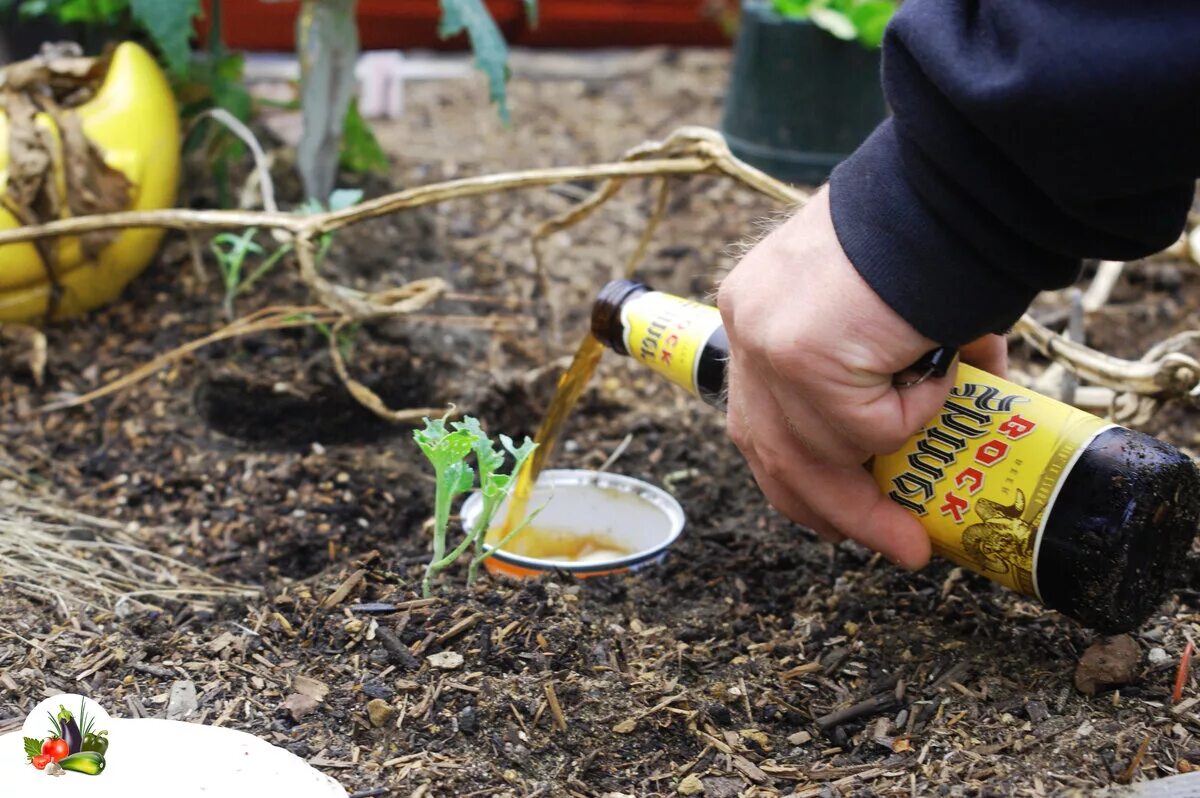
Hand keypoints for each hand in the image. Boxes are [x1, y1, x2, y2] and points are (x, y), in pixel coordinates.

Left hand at [718, 186, 1005, 568]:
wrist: (952, 186)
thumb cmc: (932, 233)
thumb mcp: (883, 303)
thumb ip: (889, 359)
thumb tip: (942, 401)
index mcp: (756, 306)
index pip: (754, 413)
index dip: (789, 470)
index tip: (825, 510)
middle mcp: (748, 324)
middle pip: (767, 447)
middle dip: (822, 510)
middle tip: (877, 547)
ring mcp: (769, 343)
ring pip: (818, 450)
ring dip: (871, 499)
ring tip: (913, 535)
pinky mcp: (804, 357)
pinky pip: (871, 425)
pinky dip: (917, 415)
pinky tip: (940, 371)